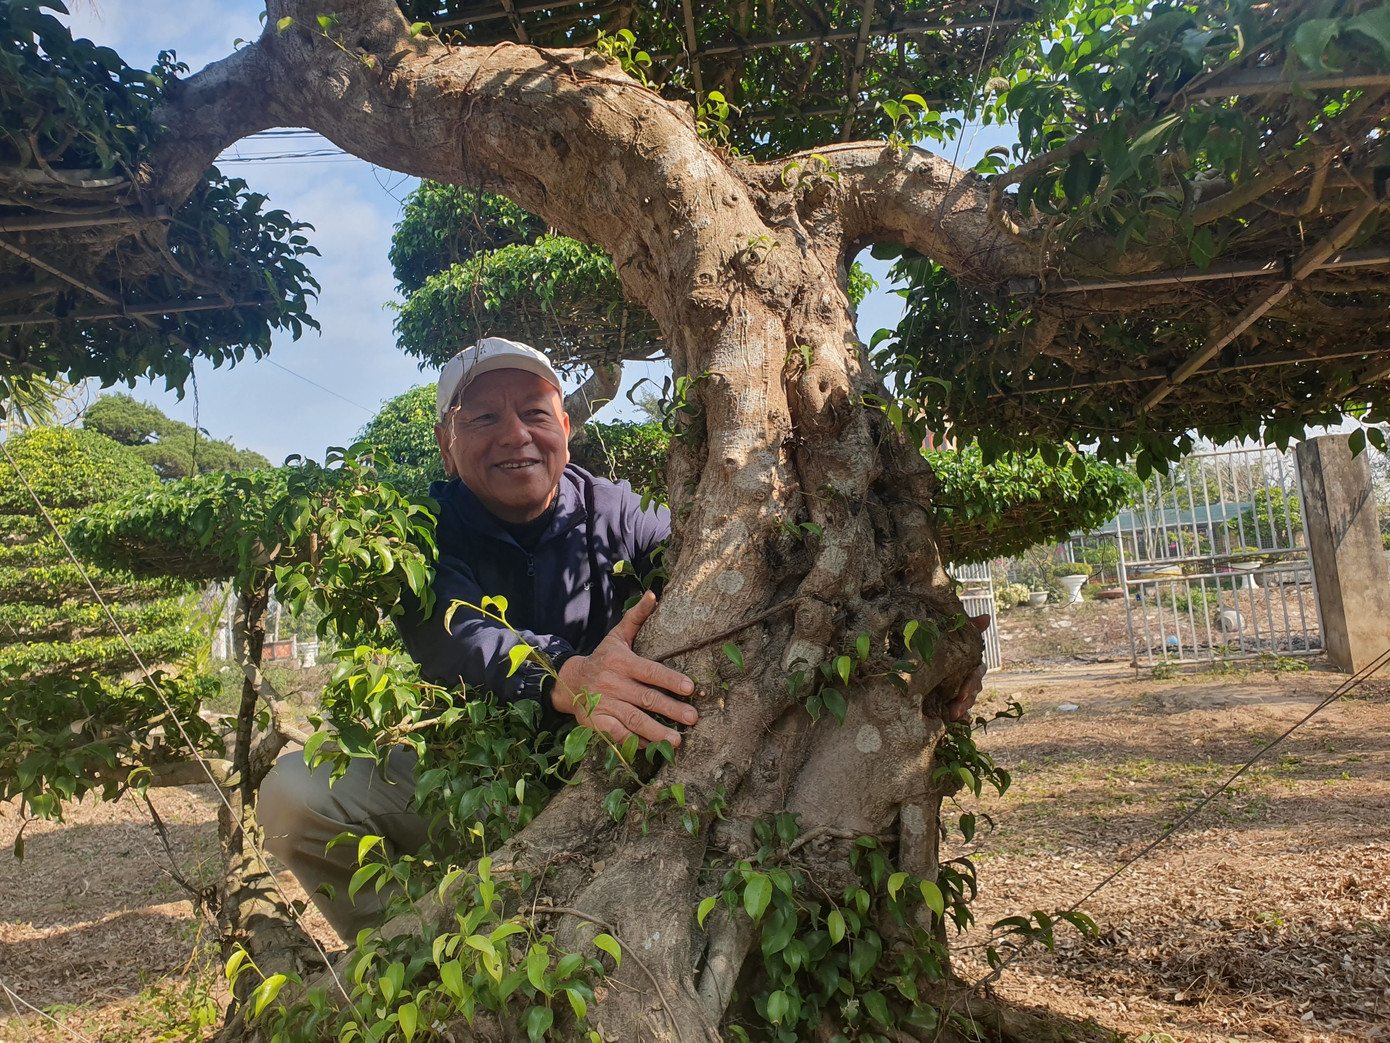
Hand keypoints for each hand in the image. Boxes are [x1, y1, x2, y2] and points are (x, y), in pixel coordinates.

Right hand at [551, 591, 696, 745]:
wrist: (568, 682)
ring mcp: (603, 705)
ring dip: (656, 732)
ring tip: (677, 741)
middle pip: (645, 698)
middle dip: (670, 710)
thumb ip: (637, 618)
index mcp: (621, 662)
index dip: (670, 680)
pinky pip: (617, 735)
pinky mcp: (595, 723)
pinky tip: (652, 748)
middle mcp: (612, 684)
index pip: (650, 671)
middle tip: (693, 718)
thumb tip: (653, 594)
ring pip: (633, 720)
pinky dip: (634, 743)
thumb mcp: (617, 636)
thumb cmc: (603, 658)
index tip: (691, 688)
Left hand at [945, 613, 990, 722]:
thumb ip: (968, 626)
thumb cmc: (940, 634)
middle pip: (972, 690)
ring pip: (965, 700)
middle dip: (965, 701)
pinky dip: (958, 716)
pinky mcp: (945, 695)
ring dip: (962, 710)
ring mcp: (956, 686)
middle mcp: (965, 674)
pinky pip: (956, 708)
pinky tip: (955, 724)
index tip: (962, 694)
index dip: (971, 685)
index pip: (976, 674)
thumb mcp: (951, 630)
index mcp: (969, 661)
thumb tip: (986, 618)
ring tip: (953, 717)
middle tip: (955, 709)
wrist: (920, 640)